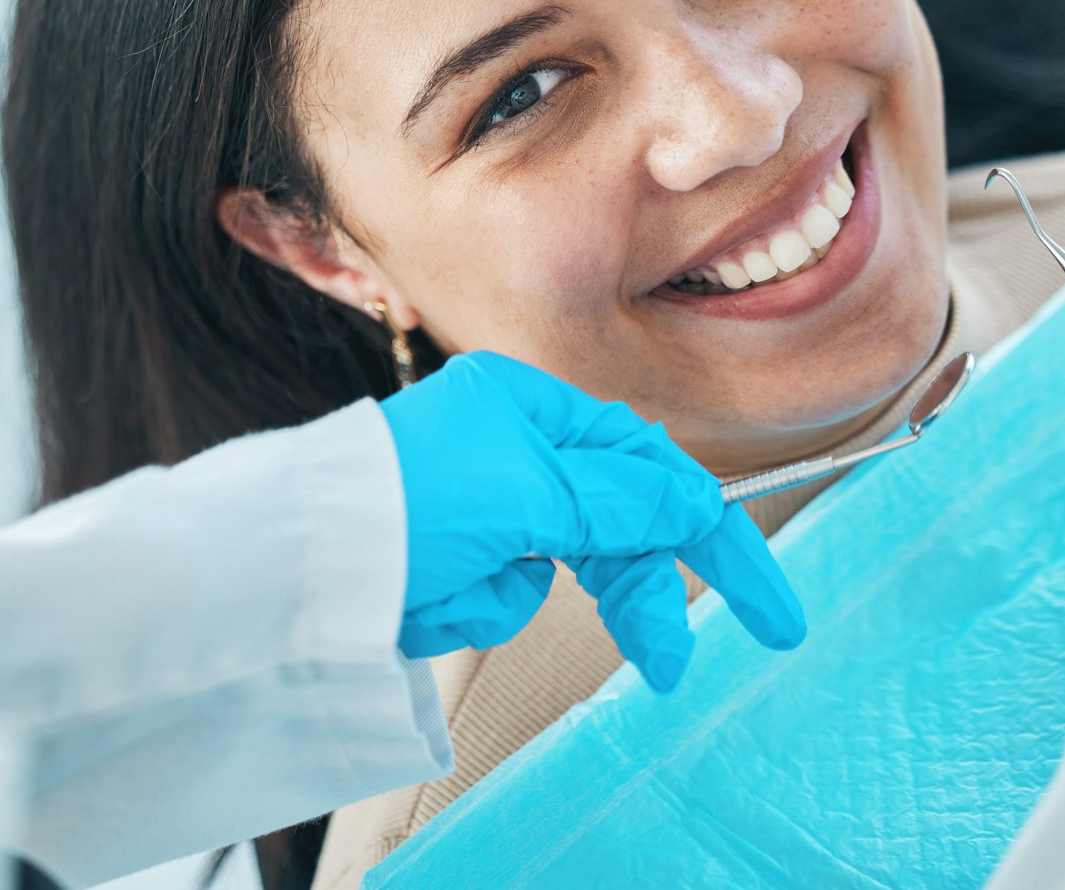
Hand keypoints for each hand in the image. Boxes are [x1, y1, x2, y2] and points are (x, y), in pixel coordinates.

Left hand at [380, 351, 804, 689]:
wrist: (295, 567)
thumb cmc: (402, 501)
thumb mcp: (526, 494)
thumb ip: (620, 504)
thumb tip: (694, 504)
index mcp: (529, 405)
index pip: (650, 466)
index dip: (715, 533)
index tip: (769, 603)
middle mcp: (509, 446)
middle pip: (616, 523)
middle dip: (637, 587)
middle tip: (668, 658)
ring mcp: (479, 505)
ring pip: (558, 567)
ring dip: (521, 591)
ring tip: (470, 591)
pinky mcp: (450, 561)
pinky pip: (501, 596)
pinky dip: (474, 605)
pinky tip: (432, 594)